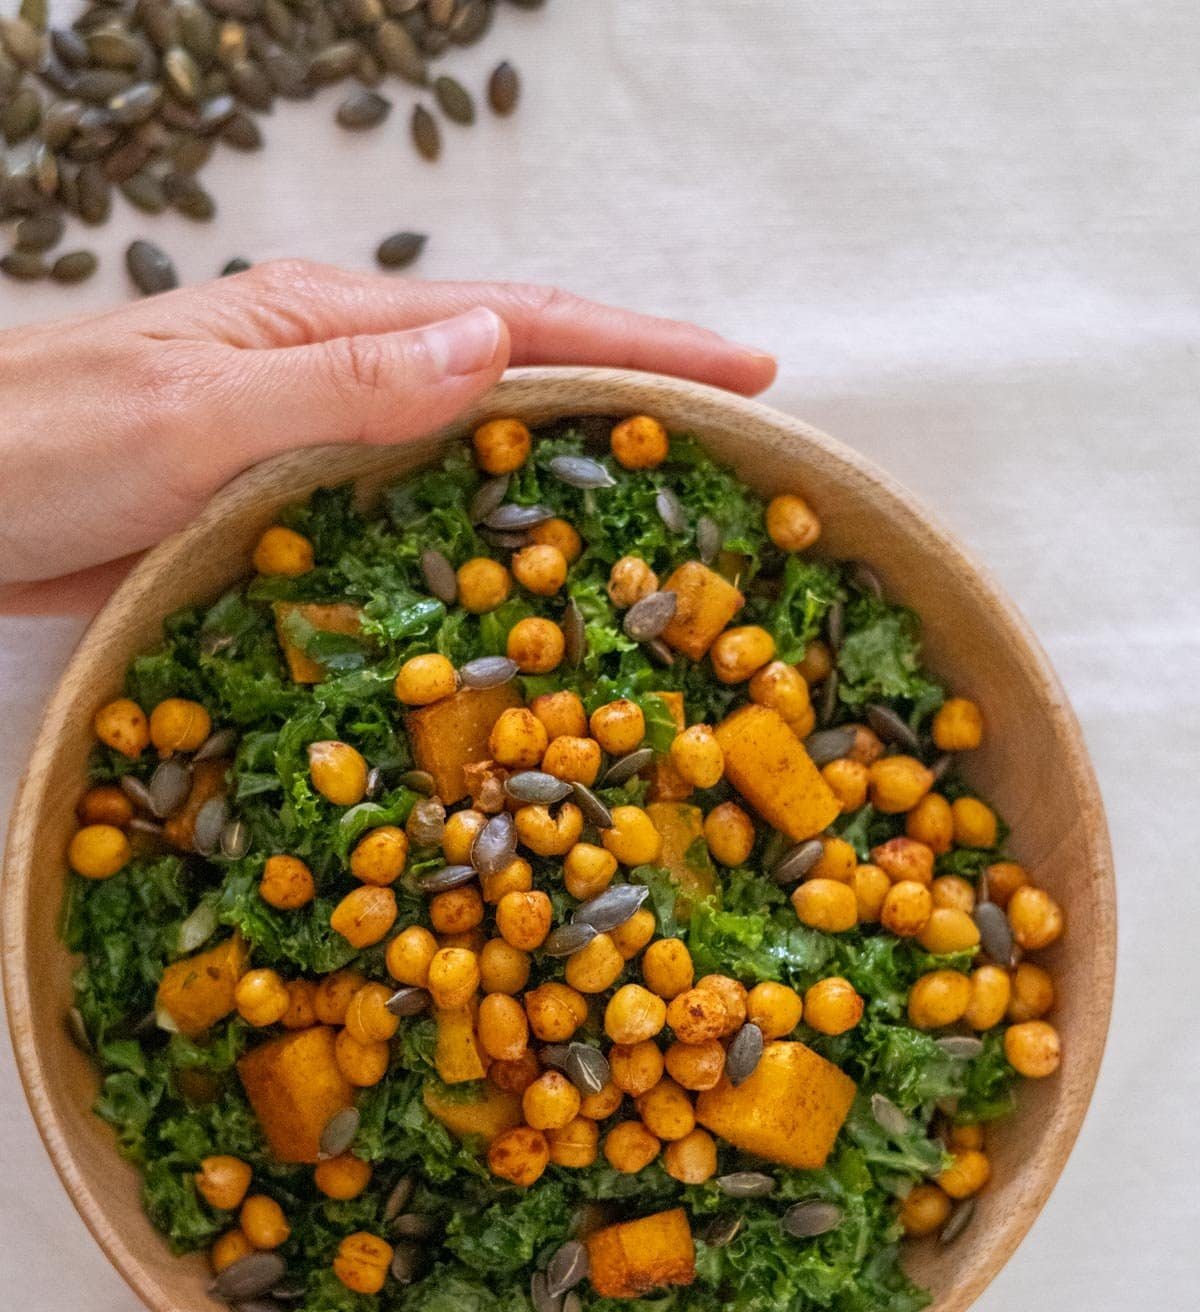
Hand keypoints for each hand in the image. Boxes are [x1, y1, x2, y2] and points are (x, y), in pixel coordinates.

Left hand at [0, 264, 774, 610]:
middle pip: (512, 377)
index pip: (515, 323)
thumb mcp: (198, 412)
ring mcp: (312, 446)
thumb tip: (496, 350)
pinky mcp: (283, 515)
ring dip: (562, 482)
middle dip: (627, 403)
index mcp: (327, 329)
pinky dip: (477, 547)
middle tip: (733, 454)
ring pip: (470, 456)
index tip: (748, 374)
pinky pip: (410, 523)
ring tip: (660, 527)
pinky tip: (514, 592)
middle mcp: (335, 377)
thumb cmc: (40, 441)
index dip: (638, 347)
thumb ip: (344, 387)